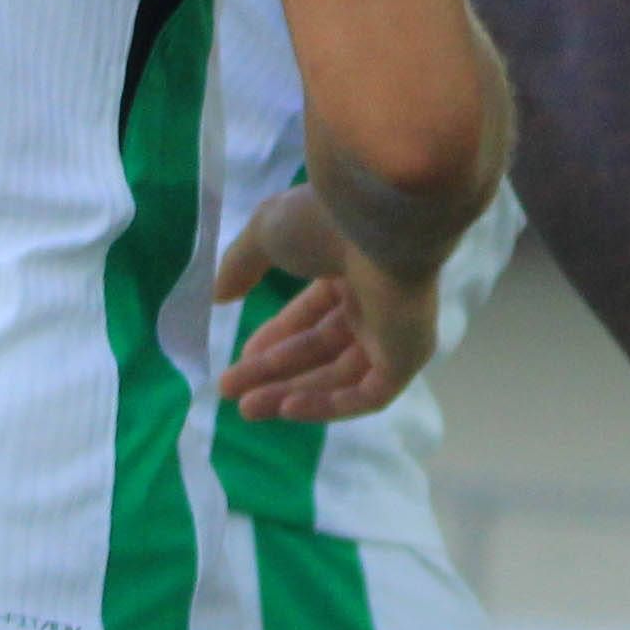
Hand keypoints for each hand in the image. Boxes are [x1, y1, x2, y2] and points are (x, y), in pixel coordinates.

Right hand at [211, 185, 442, 421]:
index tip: (240, 359)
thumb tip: (219, 297)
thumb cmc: (326, 220)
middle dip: (273, 372)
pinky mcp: (410, 355)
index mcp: (351, 266)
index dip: (275, 339)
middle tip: (229, 391)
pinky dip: (329, 405)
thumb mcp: (266, 233)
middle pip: (320, 348)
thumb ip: (240, 265)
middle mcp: (376, 299)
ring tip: (247, 409)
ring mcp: (396, 330)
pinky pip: (369, 394)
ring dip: (292, 393)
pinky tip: (288, 410)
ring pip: (340, 375)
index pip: (312, 314)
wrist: (380, 220)